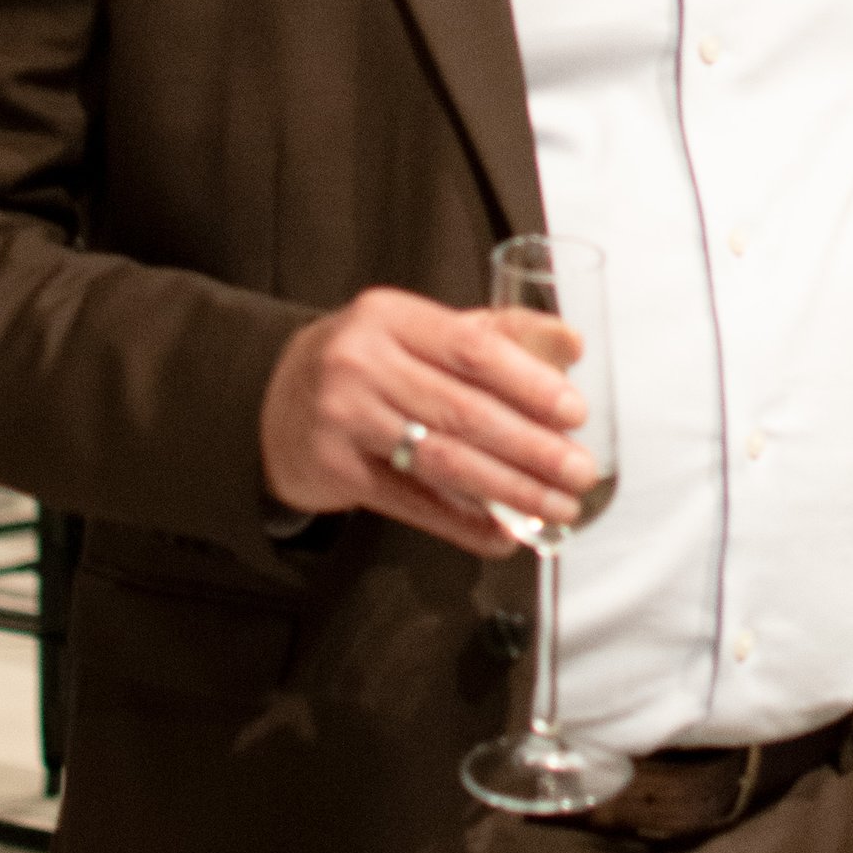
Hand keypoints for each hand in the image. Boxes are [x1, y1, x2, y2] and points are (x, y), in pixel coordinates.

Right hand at [260, 288, 595, 558]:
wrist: (270, 400)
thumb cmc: (367, 362)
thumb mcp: (416, 332)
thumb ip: (494, 333)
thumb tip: (572, 343)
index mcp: (391, 316)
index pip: (473, 348)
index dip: (530, 383)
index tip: (576, 413)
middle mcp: (361, 362)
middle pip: (464, 410)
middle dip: (533, 447)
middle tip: (581, 472)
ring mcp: (342, 417)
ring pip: (443, 460)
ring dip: (510, 490)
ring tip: (557, 506)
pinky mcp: (332, 469)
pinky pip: (412, 502)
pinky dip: (463, 523)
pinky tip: (502, 536)